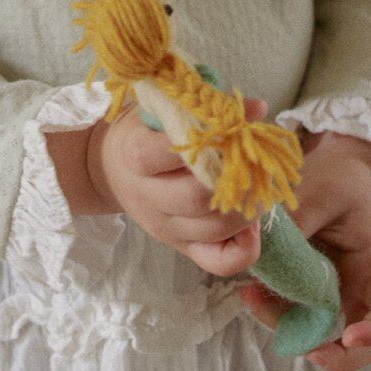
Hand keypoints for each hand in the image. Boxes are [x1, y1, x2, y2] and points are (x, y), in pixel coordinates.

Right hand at [86, 96, 273, 276]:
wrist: (111, 169)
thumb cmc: (144, 130)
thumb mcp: (162, 109)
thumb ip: (205, 108)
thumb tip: (257, 108)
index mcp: (134, 155)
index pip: (158, 153)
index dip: (199, 142)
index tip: (226, 129)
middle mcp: (147, 197)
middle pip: (195, 197)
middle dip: (233, 181)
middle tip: (255, 163)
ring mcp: (165, 227)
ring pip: (213, 230)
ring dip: (246, 210)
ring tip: (259, 189)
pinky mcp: (182, 247)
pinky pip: (219, 262)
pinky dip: (245, 248)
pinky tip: (251, 224)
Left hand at [238, 130, 370, 370]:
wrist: (336, 158)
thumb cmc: (337, 173)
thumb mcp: (319, 191)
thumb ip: (297, 223)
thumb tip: (263, 253)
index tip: (350, 336)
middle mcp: (359, 284)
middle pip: (358, 339)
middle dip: (331, 352)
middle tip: (299, 347)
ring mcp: (335, 288)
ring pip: (321, 331)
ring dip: (290, 330)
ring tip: (252, 300)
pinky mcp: (311, 284)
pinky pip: (297, 311)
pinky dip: (276, 311)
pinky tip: (251, 292)